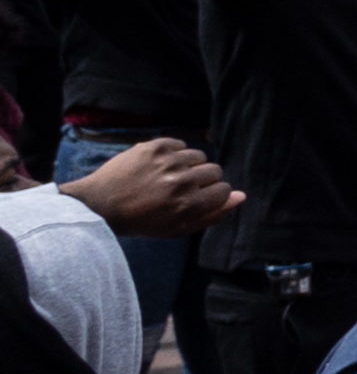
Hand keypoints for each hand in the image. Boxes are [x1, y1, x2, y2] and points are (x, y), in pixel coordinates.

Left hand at [63, 138, 236, 234]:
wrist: (98, 205)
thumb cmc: (140, 221)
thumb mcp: (177, 229)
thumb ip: (212, 214)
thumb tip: (241, 196)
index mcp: (188, 205)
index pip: (224, 190)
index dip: (212, 195)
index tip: (195, 199)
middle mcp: (181, 181)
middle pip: (214, 171)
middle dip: (202, 180)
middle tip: (180, 188)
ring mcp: (168, 161)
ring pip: (198, 156)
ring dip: (188, 166)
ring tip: (167, 176)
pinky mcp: (155, 146)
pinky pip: (180, 144)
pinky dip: (174, 154)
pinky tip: (159, 166)